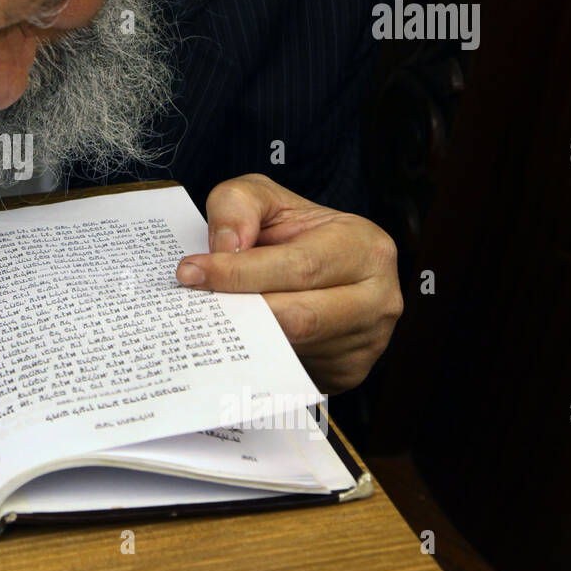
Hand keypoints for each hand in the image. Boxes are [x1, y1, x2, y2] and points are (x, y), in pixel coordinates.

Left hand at [175, 173, 402, 392]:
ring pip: (292, 348)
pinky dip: (259, 356)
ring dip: (245, 336)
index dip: (240, 273)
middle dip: (240, 310)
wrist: (319, 262)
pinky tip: (240, 335)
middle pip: (299, 317)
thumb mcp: (262, 197)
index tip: (191, 273)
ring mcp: (368, 342)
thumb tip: (225, 248)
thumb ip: (237, 206)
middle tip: (194, 302)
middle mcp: (378, 298)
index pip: (299, 267)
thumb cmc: (291, 231)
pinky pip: (293, 371)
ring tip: (214, 316)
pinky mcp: (348, 372)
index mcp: (365, 247)